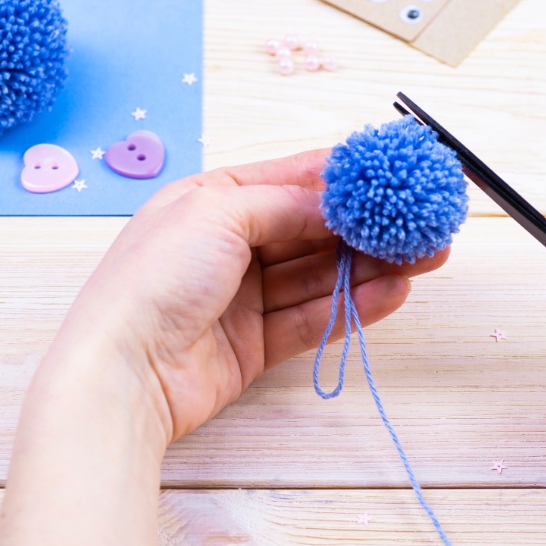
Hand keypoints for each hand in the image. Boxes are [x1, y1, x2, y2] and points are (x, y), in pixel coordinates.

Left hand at [57, 149, 447, 442]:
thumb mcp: (219, 212)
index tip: (395, 173)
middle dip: (369, 226)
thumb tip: (340, 203)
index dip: (344, 178)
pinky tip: (393, 291)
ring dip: (372, 265)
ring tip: (424, 257)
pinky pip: (314, 318)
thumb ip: (288, 204)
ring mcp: (242, 297)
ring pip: (320, 275)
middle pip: (312, 230)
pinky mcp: (255, 344)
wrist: (121, 372)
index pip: (290, 180)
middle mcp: (228, 246)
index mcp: (210, 201)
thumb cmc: (155, 278)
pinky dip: (354, 304)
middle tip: (424, 223)